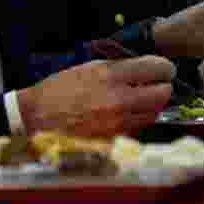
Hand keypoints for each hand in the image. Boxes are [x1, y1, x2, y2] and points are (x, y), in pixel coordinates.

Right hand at [17, 57, 174, 136]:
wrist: (38, 118)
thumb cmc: (59, 90)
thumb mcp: (88, 68)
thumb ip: (118, 67)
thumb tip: (143, 66)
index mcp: (110, 75)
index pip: (156, 68)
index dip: (164, 67)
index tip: (164, 67)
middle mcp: (118, 99)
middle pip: (163, 93)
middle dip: (165, 86)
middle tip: (160, 82)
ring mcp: (118, 121)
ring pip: (155, 112)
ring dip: (155, 103)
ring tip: (145, 96)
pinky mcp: (115, 137)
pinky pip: (140, 125)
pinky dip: (142, 117)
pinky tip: (131, 110)